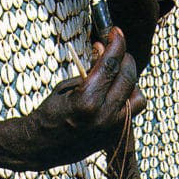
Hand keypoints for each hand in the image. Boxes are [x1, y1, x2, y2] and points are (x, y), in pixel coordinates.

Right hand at [20, 27, 143, 168]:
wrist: (40, 147)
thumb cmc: (49, 112)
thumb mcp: (66, 86)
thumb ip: (89, 69)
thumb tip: (104, 48)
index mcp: (87, 100)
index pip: (110, 64)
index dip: (116, 43)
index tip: (115, 31)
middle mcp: (103, 115)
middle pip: (127, 77)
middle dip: (124, 57)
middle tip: (116, 49)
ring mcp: (111, 129)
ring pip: (137, 97)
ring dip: (130, 80)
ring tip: (116, 73)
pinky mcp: (114, 137)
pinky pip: (131, 111)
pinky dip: (127, 97)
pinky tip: (114, 90)